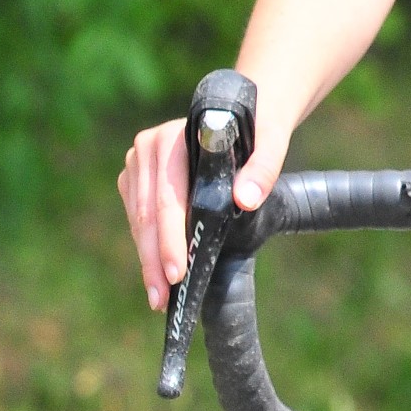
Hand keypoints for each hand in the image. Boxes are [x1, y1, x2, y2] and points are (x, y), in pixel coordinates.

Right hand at [116, 109, 293, 312]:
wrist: (245, 110)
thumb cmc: (259, 127)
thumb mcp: (272, 142)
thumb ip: (263, 168)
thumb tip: (245, 201)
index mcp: (173, 139)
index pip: (167, 199)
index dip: (170, 239)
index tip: (178, 273)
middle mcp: (148, 148)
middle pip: (146, 214)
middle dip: (154, 260)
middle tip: (161, 300)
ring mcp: (139, 163)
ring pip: (138, 220)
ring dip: (147, 260)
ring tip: (158, 297)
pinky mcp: (138, 178)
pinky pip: (139, 219)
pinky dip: (149, 246)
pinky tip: (158, 273)